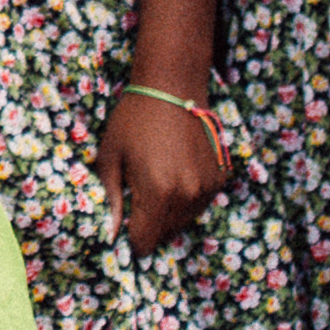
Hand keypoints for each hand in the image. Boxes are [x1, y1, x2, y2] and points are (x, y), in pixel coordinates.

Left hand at [93, 86, 230, 254]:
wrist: (172, 87)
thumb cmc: (132, 120)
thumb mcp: (110, 157)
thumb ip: (111, 199)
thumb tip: (111, 234)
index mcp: (156, 192)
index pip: (145, 242)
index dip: (132, 240)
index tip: (125, 226)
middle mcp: (186, 195)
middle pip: (165, 235)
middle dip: (149, 227)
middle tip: (137, 199)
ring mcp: (206, 187)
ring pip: (184, 222)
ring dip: (168, 215)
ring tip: (155, 183)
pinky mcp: (218, 178)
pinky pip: (199, 205)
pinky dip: (186, 200)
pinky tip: (174, 175)